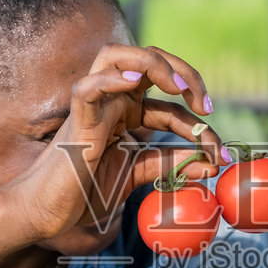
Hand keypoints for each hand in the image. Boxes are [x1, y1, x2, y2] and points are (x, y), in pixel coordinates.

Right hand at [3, 45, 222, 241]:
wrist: (47, 211)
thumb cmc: (85, 191)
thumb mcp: (138, 175)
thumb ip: (170, 165)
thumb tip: (212, 165)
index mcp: (127, 113)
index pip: (171, 105)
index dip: (200, 125)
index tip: (220, 154)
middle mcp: (111, 101)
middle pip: (149, 60)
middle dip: (185, 74)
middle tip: (206, 106)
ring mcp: (93, 106)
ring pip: (116, 56)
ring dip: (153, 62)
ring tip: (178, 87)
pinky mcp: (76, 120)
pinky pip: (89, 87)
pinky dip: (112, 79)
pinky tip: (136, 82)